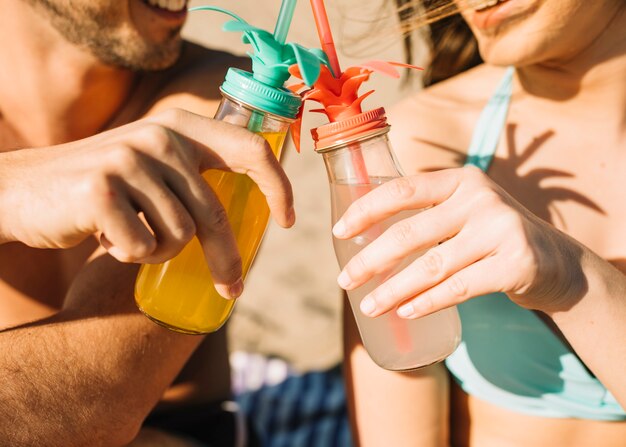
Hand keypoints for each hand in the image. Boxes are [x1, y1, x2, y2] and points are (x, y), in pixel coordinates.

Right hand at [0, 108, 293, 297]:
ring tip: (131, 237)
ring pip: (179, 235)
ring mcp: (129, 160)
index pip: (251, 150)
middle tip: (233, 289)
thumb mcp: (151, 168)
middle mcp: (160, 136)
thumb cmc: (99, 190)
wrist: (21, 191)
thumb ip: (191, 178)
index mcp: (180, 127)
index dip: (278, 187)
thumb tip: (252, 218)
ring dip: (159, 252)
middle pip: (215, 214)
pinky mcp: (102, 190)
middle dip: (227, 260)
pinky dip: (130, 256)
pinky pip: (143, 247)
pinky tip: (105, 238)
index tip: (288, 220)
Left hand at [332, 166, 583, 318]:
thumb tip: (362, 240)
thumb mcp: (464, 212)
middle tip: (344, 281)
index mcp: (461, 179)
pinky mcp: (517, 264)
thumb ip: (426, 216)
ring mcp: (502, 229)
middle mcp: (481, 198)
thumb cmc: (492, 237)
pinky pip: (459, 288)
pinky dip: (427, 302)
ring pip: (431, 266)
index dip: (366, 210)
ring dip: (393, 290)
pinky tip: (405, 312)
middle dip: (370, 260)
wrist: (555, 262)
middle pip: (410, 233)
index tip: (339, 232)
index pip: (403, 189)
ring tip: (368, 307)